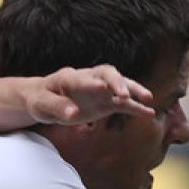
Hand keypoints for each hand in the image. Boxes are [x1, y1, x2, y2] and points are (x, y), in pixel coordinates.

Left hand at [28, 65, 154, 123]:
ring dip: (132, 90)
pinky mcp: (105, 102)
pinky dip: (135, 107)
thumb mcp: (41, 105)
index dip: (91, 82)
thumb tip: (73, 114)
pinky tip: (149, 113)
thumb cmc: (39, 100)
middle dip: (117, 82)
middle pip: (107, 73)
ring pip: (119, 85)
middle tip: (123, 95)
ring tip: (147, 98)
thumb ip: (56, 107)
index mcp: (69, 78)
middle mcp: (88, 79)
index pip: (82, 78)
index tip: (101, 88)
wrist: (44, 99)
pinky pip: (123, 103)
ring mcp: (99, 90)